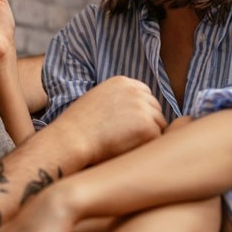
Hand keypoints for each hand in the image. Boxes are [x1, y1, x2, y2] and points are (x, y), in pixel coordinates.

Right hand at [51, 76, 165, 165]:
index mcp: (122, 82)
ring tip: (124, 143)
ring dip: (147, 135)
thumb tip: (134, 113)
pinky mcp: (148, 126)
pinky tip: (127, 149)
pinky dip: (146, 146)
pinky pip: (157, 139)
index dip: (140, 112)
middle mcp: (135, 91)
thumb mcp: (98, 99)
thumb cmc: (79, 126)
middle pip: (155, 109)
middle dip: (146, 123)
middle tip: (126, 137)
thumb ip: (118, 99)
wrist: (72, 138)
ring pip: (158, 124)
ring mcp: (143, 107)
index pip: (145, 95)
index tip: (129, 125)